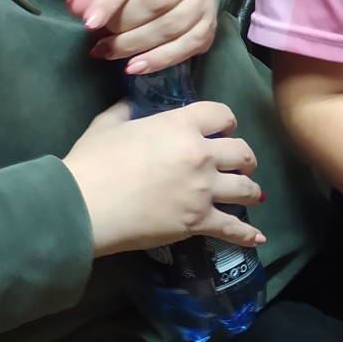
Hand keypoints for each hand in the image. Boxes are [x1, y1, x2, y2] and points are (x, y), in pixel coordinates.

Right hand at [62, 101, 265, 257]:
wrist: (83, 205)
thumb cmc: (92, 162)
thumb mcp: (107, 125)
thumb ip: (126, 111)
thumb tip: (133, 103)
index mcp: (180, 126)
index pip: (221, 114)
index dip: (225, 122)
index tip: (223, 130)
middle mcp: (200, 155)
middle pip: (242, 152)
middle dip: (243, 157)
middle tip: (239, 164)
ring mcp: (203, 190)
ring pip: (245, 188)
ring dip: (250, 190)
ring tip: (252, 193)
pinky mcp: (199, 221)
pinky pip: (233, 228)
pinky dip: (247, 234)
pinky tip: (258, 238)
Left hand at [69, 0, 217, 75]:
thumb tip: (77, 9)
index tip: (89, 23)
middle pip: (157, 1)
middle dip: (124, 25)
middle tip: (101, 38)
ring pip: (172, 26)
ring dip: (137, 45)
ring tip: (110, 53)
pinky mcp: (209, 25)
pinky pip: (187, 46)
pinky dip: (159, 59)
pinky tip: (136, 66)